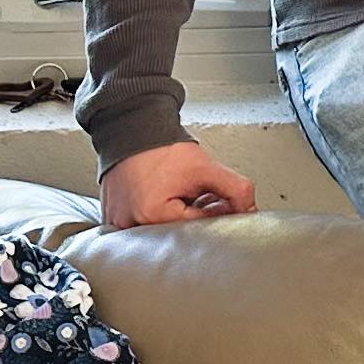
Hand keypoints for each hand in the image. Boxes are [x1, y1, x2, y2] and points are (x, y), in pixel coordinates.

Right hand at [103, 140, 256, 228]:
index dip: (214, 212)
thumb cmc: (160, 146)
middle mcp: (131, 224)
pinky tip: (162, 197)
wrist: (131, 129)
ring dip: (176, 216)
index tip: (215, 198)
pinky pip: (142, 226)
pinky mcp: (114, 219)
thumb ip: (235, 189)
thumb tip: (249, 210)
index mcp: (153, 215)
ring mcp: (120, 223)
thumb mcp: (204, 167)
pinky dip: (158, 215)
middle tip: (194, 193)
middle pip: (179, 234)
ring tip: (175, 192)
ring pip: (161, 232)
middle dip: (194, 216)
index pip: (199, 229)